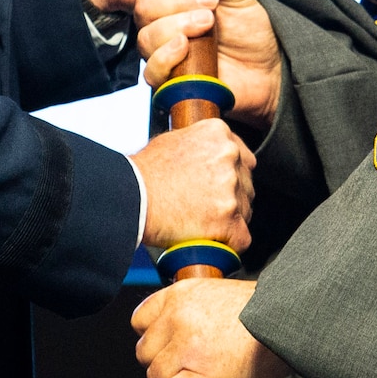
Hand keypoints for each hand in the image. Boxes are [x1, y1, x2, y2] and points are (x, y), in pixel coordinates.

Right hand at [131, 117, 255, 252]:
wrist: (130, 199)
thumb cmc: (143, 173)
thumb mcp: (172, 141)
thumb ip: (199, 144)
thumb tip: (205, 152)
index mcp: (219, 134)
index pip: (242, 157)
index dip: (231, 175)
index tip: (217, 185)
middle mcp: (230, 156)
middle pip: (246, 183)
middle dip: (231, 196)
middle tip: (206, 206)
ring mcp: (231, 189)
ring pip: (245, 210)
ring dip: (228, 219)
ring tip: (201, 223)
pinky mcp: (229, 220)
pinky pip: (242, 237)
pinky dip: (228, 243)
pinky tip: (211, 240)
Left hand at [132, 278, 290, 377]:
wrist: (290, 318)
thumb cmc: (266, 307)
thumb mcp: (220, 293)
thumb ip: (194, 308)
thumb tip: (182, 332)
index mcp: (181, 293)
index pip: (140, 319)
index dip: (150, 338)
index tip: (161, 347)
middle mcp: (178, 318)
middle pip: (144, 351)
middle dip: (159, 364)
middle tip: (178, 370)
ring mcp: (187, 347)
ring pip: (155, 376)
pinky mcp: (202, 374)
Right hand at [136, 0, 282, 131]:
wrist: (266, 70)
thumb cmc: (250, 30)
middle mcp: (162, 21)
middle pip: (144, 4)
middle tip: (211, 1)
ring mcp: (163, 50)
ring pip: (146, 34)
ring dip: (175, 24)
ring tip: (209, 21)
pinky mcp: (169, 79)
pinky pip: (151, 70)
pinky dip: (166, 57)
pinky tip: (186, 47)